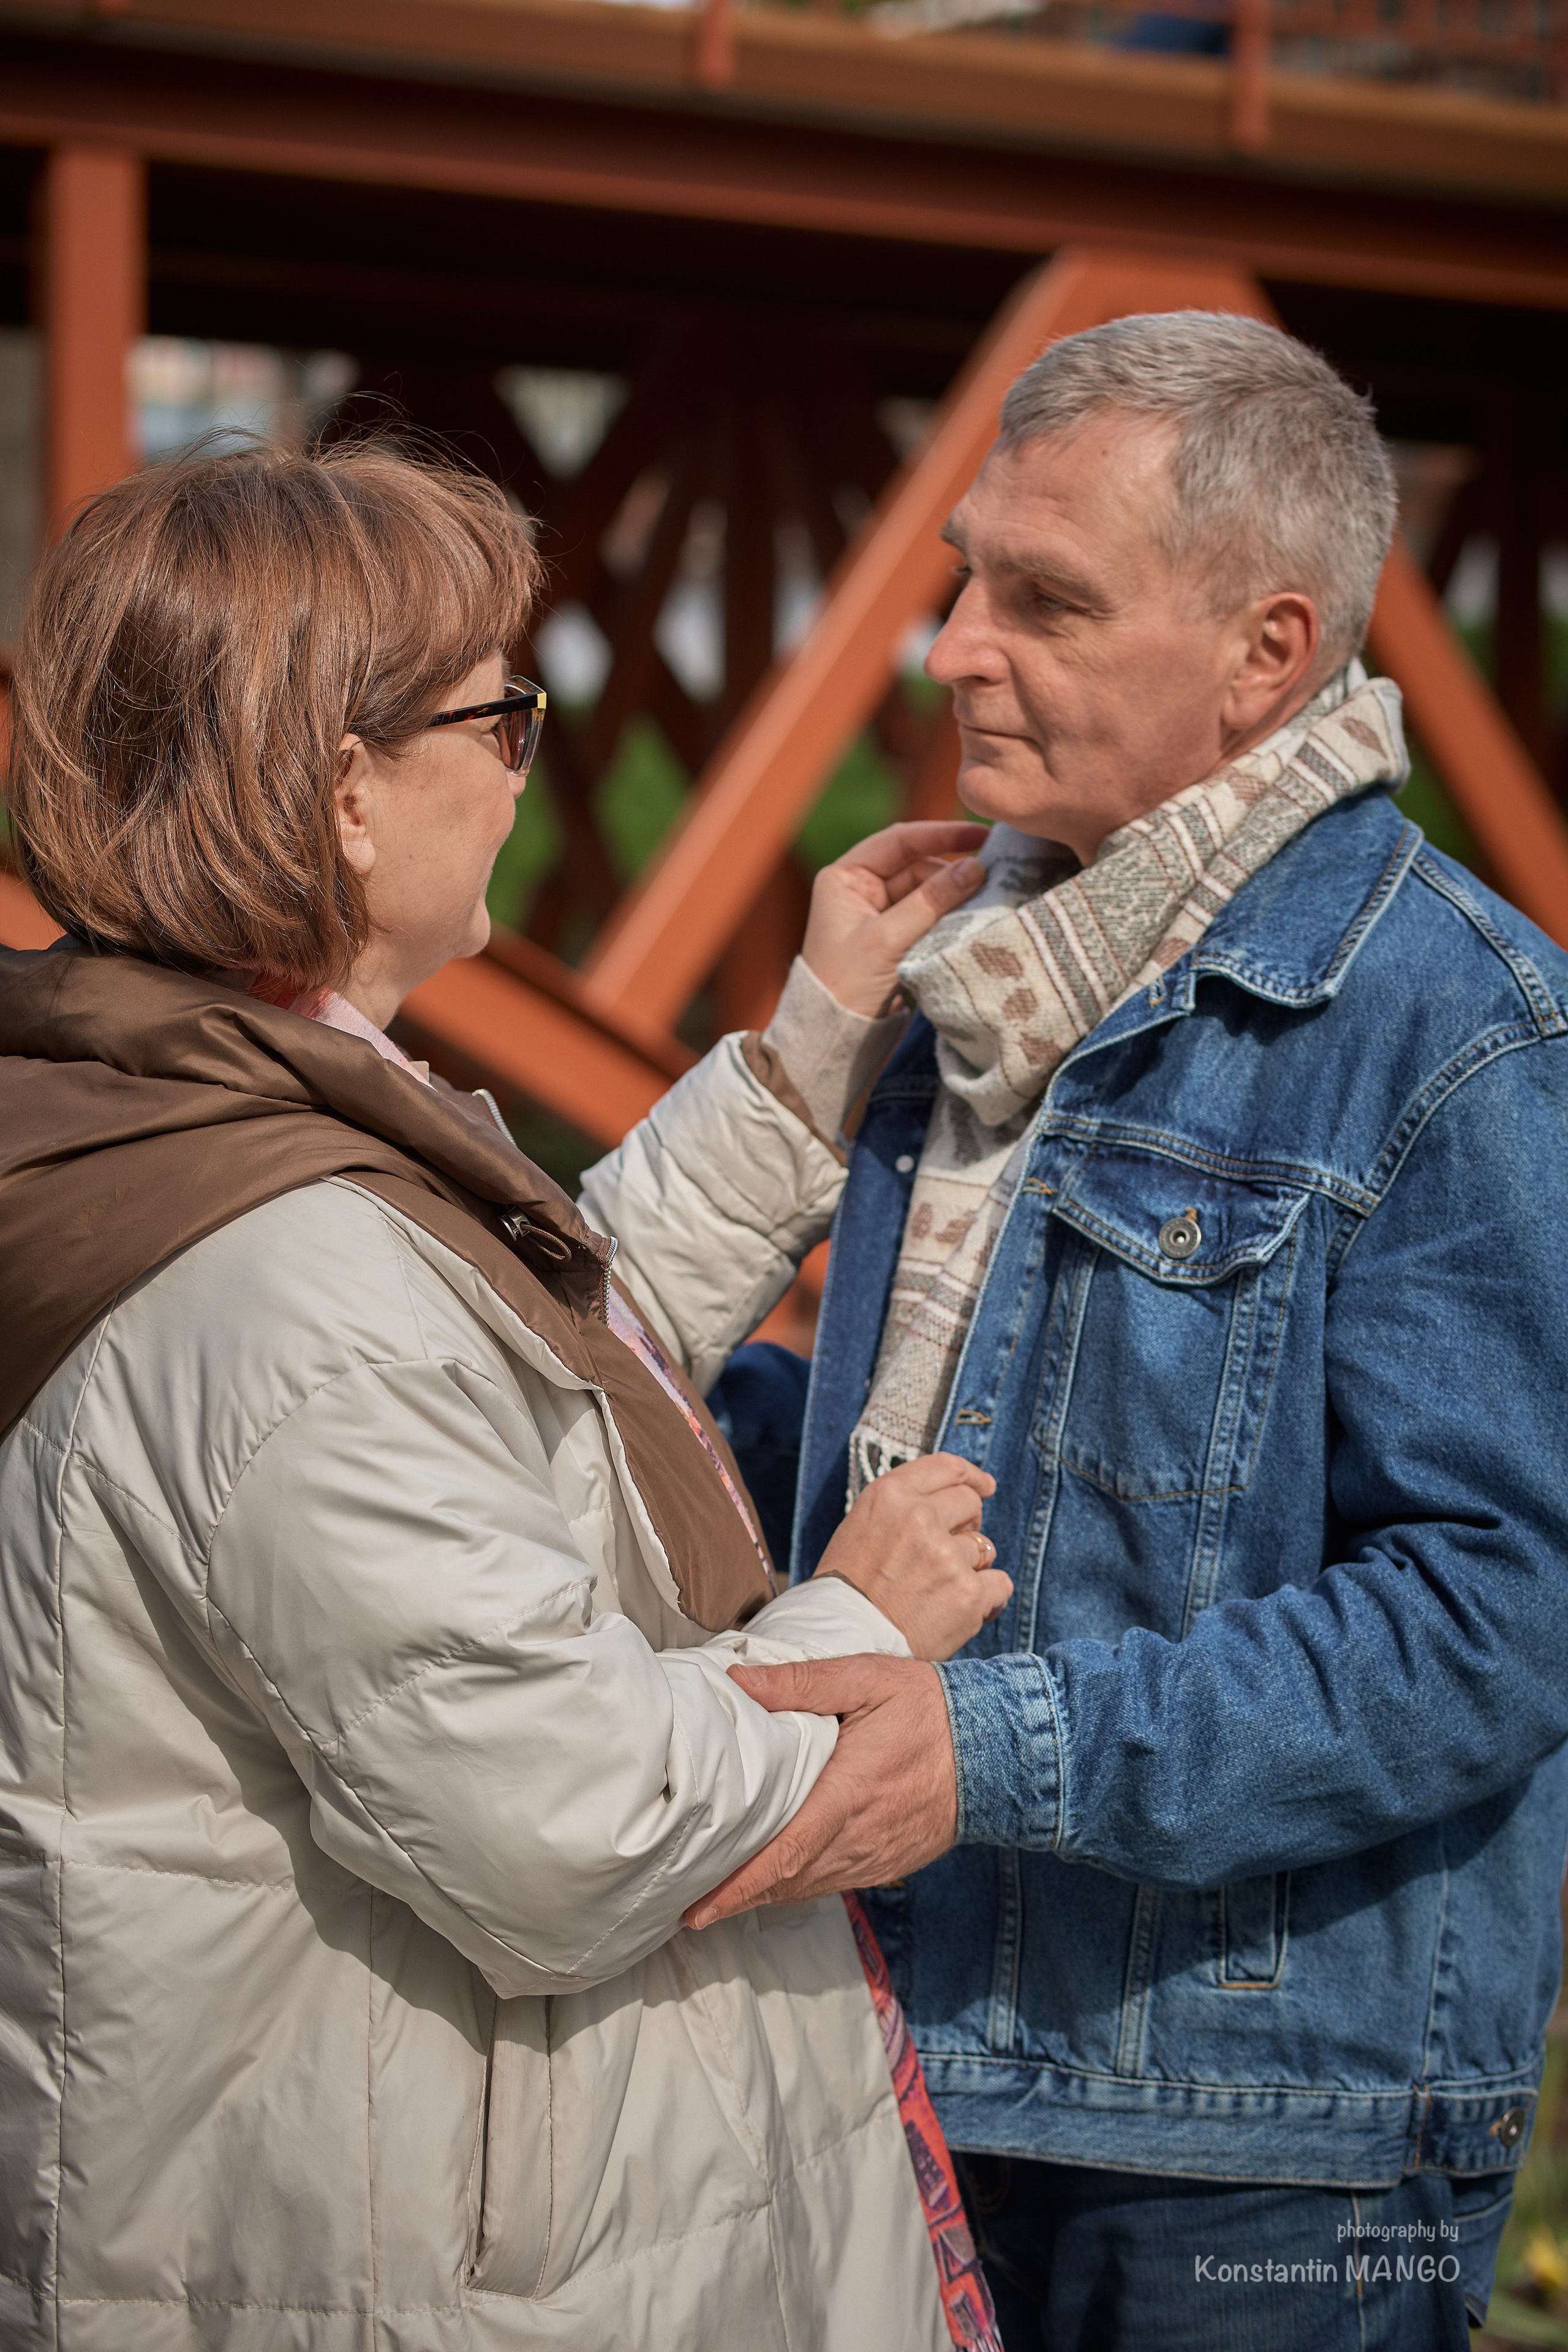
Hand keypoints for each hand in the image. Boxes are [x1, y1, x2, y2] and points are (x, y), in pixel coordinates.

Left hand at [684, 1655, 955, 1926]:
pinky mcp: (889, 1863)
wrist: (997, 1748)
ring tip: (720, 1893)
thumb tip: (738, 1682)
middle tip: (687, 1903)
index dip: (738, 1888)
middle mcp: (858, 1838)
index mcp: (846, 1795)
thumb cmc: (929, 1708)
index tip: (697, 1910)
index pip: (783, 1855)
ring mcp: (876, 1857)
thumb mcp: (864, 1678)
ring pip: (808, 1888)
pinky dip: (799, 1885)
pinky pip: (834, 1882)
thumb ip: (799, 1682)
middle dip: (736, 1897)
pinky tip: (778, 1876)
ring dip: (765, 1894)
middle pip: (786, 1882)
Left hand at [801, 821, 987, 1015]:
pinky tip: (971, 918)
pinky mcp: (893, 937)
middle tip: (993, 875)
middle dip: (951, 871)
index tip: (980, 835)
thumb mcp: (888, 939)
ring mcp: (877, 913)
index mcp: (845, 877)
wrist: (834, 1036)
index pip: (898, 842)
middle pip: (916, 866)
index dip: (940, 835)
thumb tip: (975, 867)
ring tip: (985, 901)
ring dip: (953, 896)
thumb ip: (931, 901)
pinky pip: (927, 916)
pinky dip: (948, 916)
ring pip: (926, 891)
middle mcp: (860, 889)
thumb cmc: (847, 985)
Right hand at [816, 1452, 1009, 1659]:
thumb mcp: (862, 1527)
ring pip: (984, 1547)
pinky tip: (965, 1610)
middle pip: (970, 1503)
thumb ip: (901, 1508)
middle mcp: (919, 1518)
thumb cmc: (848, 1588)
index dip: (971, 1476)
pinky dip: (989, 1598)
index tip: (984, 1486)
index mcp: (890, 1495)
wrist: (840, 1643)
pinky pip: (1000, 1584)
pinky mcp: (967, 1594)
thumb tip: (949, 1501)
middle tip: (951, 1551)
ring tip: (941, 1592)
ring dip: (970, 1567)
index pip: (946, 1468)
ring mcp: (946, 1555)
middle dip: (968, 1524)